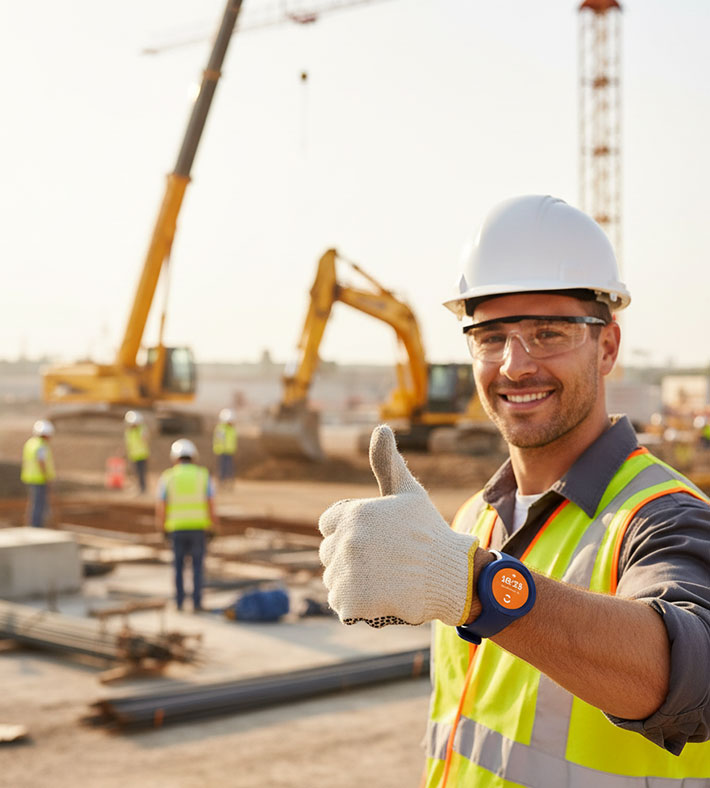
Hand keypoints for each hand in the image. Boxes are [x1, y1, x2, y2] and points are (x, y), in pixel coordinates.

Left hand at [318, 425, 478, 627]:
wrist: (453, 577)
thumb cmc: (429, 533)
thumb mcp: (408, 492)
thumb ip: (387, 462)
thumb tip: (381, 428)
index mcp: (354, 513)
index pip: (328, 526)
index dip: (350, 532)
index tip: (376, 540)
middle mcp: (346, 540)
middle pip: (329, 554)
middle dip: (350, 558)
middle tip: (384, 562)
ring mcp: (347, 573)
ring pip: (333, 581)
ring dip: (353, 583)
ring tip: (384, 579)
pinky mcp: (351, 602)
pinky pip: (341, 605)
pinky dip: (357, 606)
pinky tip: (381, 597)